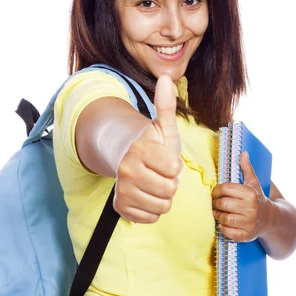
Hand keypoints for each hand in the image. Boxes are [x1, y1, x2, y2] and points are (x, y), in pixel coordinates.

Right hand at [113, 75, 181, 223]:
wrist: (125, 159)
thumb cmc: (151, 144)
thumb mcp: (162, 126)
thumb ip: (166, 105)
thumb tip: (167, 77)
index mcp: (140, 149)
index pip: (173, 170)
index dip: (174, 165)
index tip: (165, 159)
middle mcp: (127, 170)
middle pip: (169, 191)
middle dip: (170, 182)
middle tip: (160, 173)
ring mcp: (122, 190)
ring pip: (161, 207)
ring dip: (163, 197)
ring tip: (154, 182)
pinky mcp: (121, 207)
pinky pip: (150, 218)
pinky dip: (152, 209)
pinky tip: (146, 194)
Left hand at [212, 151, 271, 241]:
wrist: (271, 219)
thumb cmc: (257, 198)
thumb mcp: (253, 183)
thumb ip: (246, 169)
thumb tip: (243, 153)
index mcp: (250, 194)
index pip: (225, 189)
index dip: (216, 191)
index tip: (215, 193)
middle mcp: (251, 209)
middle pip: (222, 204)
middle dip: (215, 204)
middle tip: (215, 204)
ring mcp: (249, 223)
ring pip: (223, 218)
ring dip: (217, 215)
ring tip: (218, 213)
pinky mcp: (246, 236)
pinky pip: (227, 232)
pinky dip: (223, 227)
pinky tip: (225, 223)